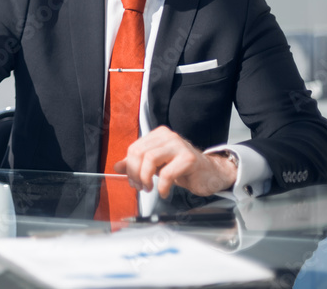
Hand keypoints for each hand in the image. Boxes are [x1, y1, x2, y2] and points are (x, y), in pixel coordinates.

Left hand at [114, 126, 237, 197]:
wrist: (209, 173)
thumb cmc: (182, 169)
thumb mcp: (156, 166)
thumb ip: (137, 164)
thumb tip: (117, 167)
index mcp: (158, 135)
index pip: (134, 148)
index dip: (130, 167)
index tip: (133, 181)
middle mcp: (168, 136)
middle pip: (139, 152)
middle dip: (135, 173)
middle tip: (140, 187)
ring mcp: (179, 145)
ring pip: (150, 159)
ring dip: (146, 179)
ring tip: (149, 189)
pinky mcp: (189, 158)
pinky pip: (167, 173)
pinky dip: (161, 186)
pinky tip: (163, 192)